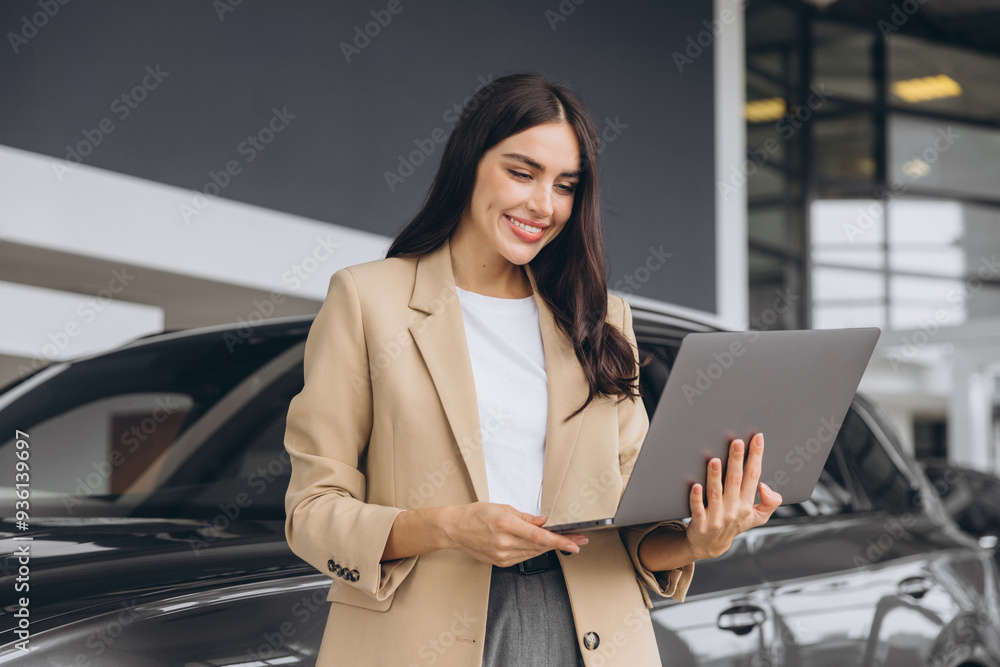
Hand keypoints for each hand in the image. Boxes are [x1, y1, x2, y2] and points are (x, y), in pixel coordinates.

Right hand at [439, 502, 588, 566]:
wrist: (455, 529)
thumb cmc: (476, 515)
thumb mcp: (502, 508)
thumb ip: (525, 517)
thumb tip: (543, 521)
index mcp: (506, 524)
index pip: (539, 536)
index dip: (559, 541)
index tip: (574, 543)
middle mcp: (505, 542)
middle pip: (539, 546)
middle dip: (560, 543)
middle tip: (577, 539)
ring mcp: (502, 555)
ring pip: (533, 553)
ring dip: (548, 548)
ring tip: (562, 540)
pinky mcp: (501, 562)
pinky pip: (523, 558)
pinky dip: (534, 551)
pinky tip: (540, 545)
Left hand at [686, 433, 781, 559]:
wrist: (711, 546)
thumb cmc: (734, 524)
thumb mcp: (757, 518)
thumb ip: (770, 503)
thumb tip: (767, 486)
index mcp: (747, 504)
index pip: (753, 476)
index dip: (756, 457)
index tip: (757, 438)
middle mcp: (733, 509)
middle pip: (735, 481)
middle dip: (736, 460)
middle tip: (736, 442)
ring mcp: (716, 516)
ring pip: (716, 493)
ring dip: (715, 477)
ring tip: (715, 461)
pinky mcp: (700, 522)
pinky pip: (698, 508)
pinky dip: (697, 498)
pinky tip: (696, 485)